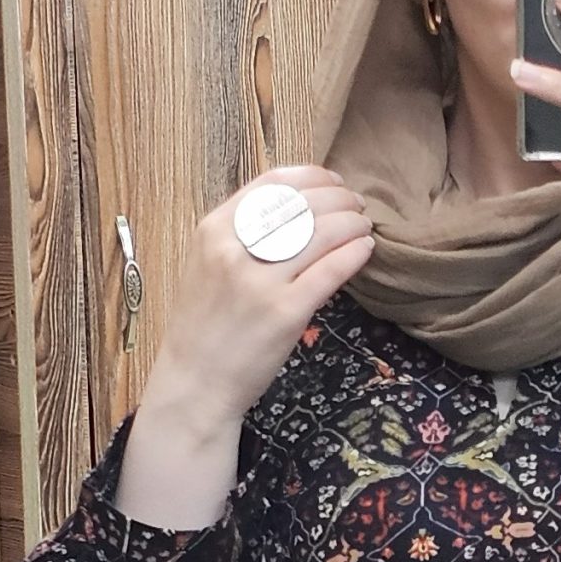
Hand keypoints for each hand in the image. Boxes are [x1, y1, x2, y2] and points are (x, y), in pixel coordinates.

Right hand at [146, 165, 374, 430]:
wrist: (195, 383)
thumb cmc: (204, 328)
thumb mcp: (208, 266)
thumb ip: (241, 236)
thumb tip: (295, 210)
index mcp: (214, 230)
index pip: (273, 184)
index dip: (314, 177)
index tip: (334, 184)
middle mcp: (234, 249)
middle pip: (302, 203)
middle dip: (340, 198)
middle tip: (357, 206)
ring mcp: (260, 281)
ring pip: (321, 232)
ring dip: (352, 223)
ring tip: (364, 227)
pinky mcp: (285, 313)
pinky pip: (330, 270)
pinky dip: (354, 254)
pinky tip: (365, 249)